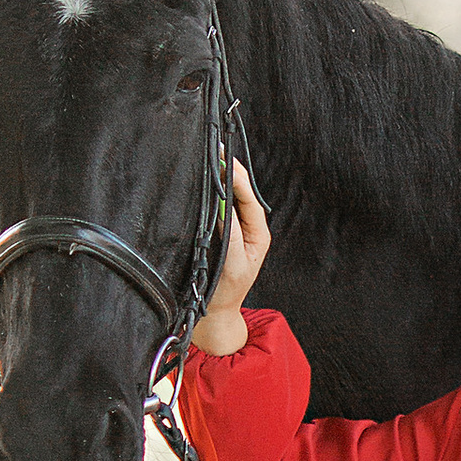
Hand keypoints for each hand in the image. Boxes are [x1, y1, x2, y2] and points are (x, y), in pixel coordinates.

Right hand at [190, 162, 270, 354]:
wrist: (214, 313)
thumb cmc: (225, 291)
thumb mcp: (232, 264)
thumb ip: (231, 236)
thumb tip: (226, 207)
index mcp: (258, 235)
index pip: (249, 199)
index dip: (238, 179)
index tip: (225, 162)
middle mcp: (249, 228)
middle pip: (241, 193)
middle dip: (230, 171)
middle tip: (216, 148)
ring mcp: (235, 229)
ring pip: (230, 197)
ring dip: (220, 178)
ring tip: (210, 156)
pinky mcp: (221, 232)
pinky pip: (219, 207)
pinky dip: (212, 192)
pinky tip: (202, 179)